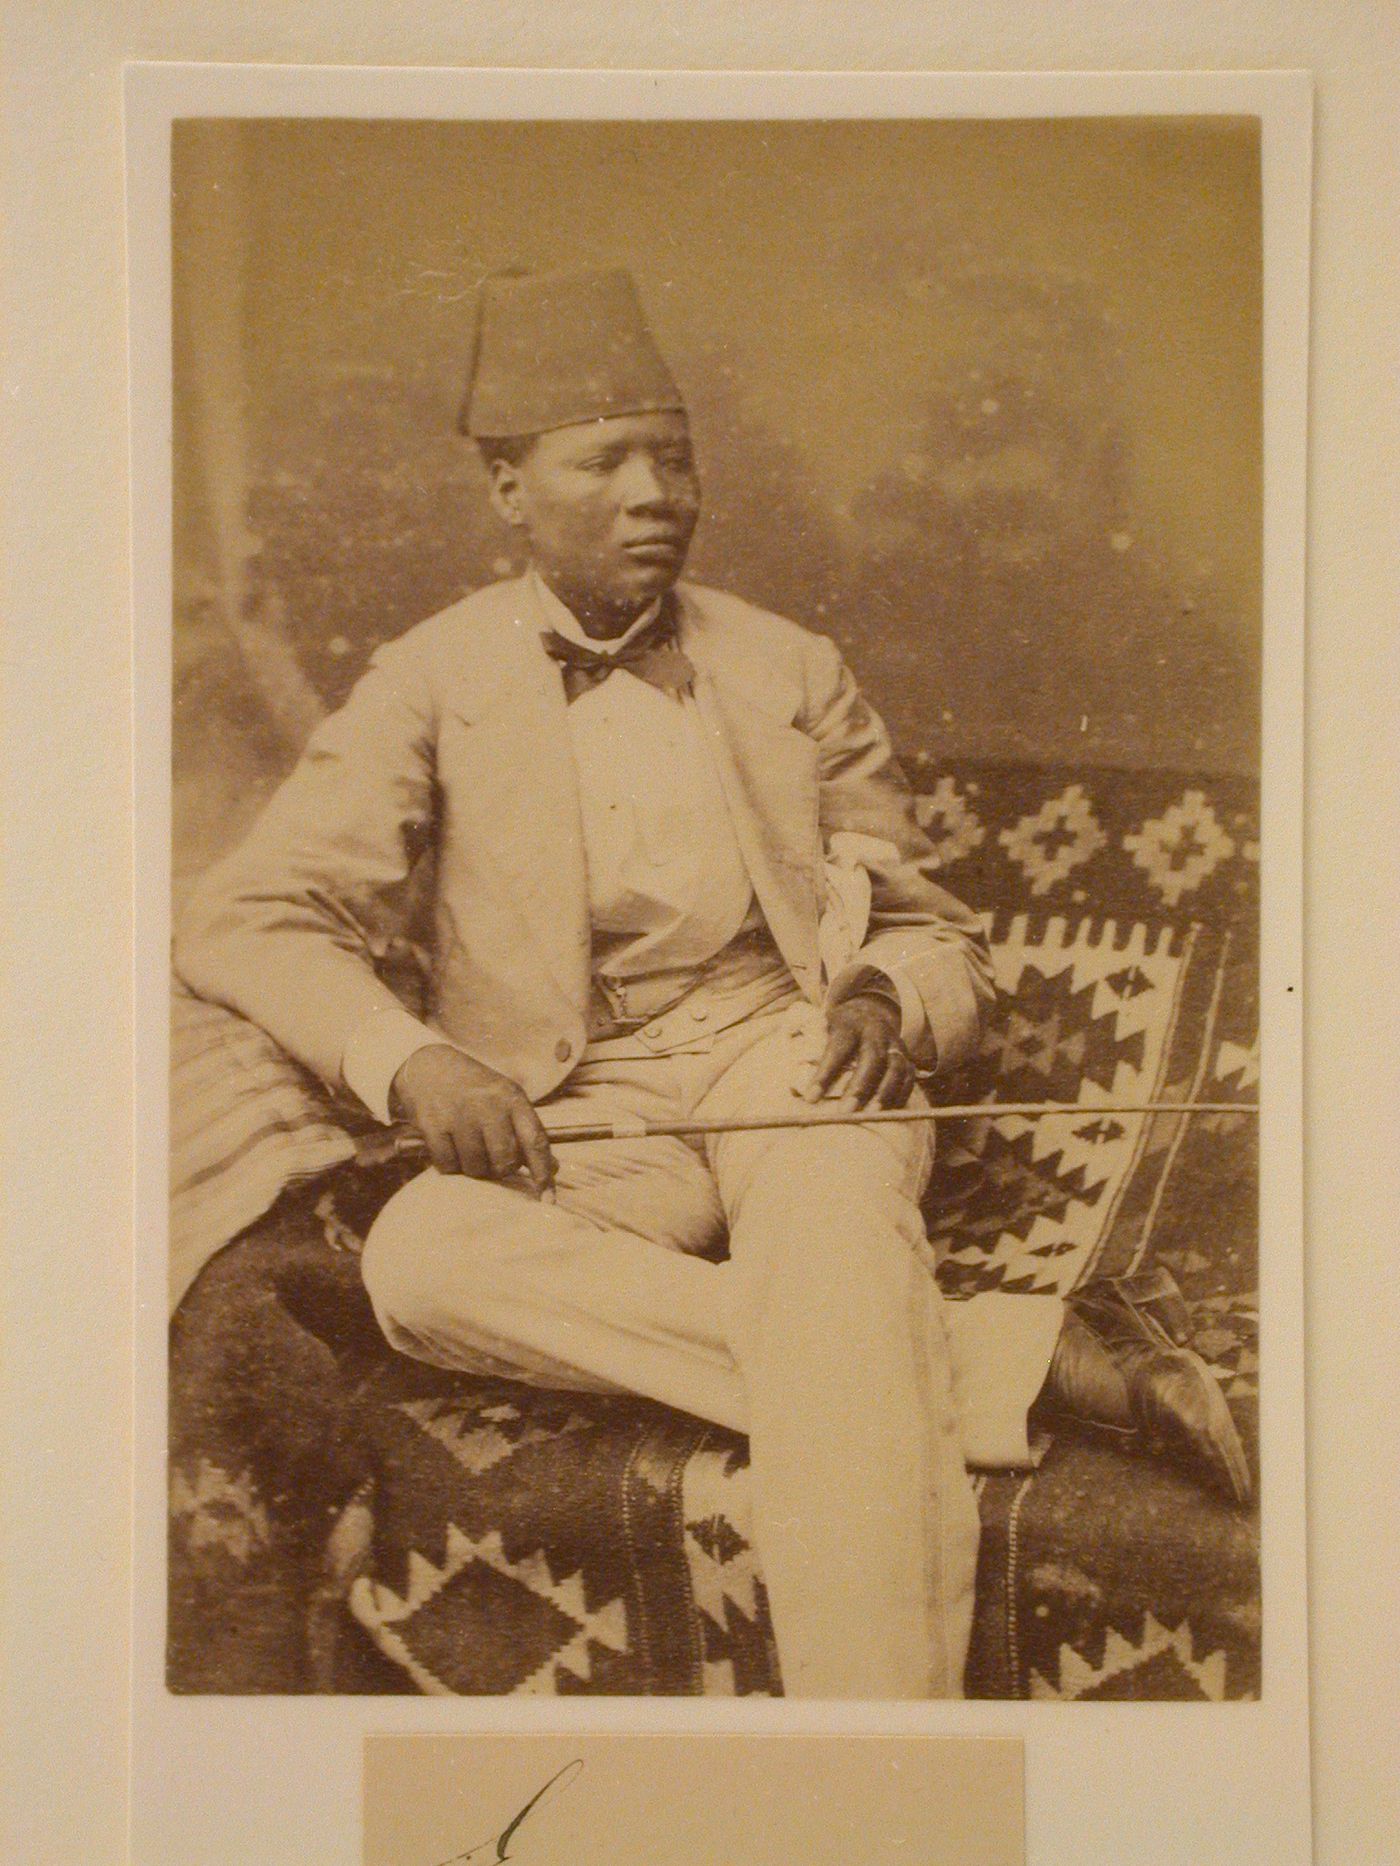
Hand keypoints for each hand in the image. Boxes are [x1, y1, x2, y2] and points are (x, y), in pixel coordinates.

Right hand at [389, 1044, 556, 1196]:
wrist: (429, 1067)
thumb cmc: (476, 1090)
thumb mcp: (507, 1099)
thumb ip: (528, 1132)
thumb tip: (553, 1168)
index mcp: (512, 1098)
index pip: (535, 1141)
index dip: (543, 1172)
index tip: (547, 1198)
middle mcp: (488, 1105)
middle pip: (505, 1161)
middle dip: (501, 1169)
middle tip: (493, 1158)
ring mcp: (459, 1115)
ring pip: (476, 1168)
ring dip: (475, 1168)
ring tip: (470, 1148)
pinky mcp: (432, 1125)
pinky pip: (448, 1165)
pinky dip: (451, 1165)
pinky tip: (451, 1148)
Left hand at [804, 993, 915, 1109]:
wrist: (868, 1012)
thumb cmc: (839, 1030)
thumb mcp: (822, 1028)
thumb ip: (812, 1052)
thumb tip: (797, 1089)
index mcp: (849, 1024)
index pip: (837, 1048)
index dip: (825, 1074)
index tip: (811, 1099)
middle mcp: (876, 1031)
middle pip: (872, 1058)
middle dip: (859, 1087)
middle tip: (845, 1112)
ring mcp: (895, 1043)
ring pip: (896, 1067)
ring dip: (884, 1094)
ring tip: (871, 1116)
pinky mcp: (907, 1056)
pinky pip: (909, 1077)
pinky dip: (901, 1095)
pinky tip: (888, 1112)